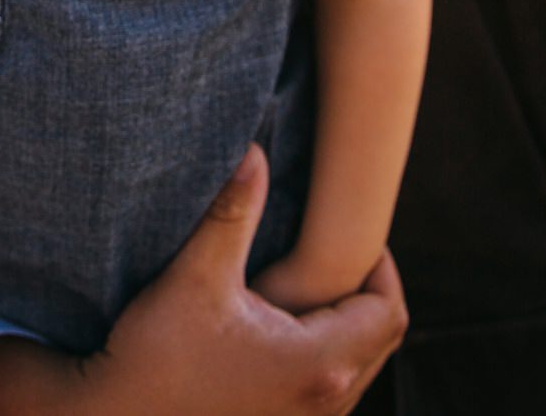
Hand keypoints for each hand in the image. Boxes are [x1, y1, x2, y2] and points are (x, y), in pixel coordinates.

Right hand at [0, 144, 406, 415]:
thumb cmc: (156, 355)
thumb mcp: (196, 276)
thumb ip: (232, 213)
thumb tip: (254, 154)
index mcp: (317, 364)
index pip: (388, 311)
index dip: (382, 266)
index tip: (352, 234)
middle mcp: (324, 401)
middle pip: (383, 340)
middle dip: (366, 292)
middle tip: (337, 252)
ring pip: (360, 367)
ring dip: (348, 325)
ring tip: (313, 285)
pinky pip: (334, 387)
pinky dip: (328, 352)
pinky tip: (288, 326)